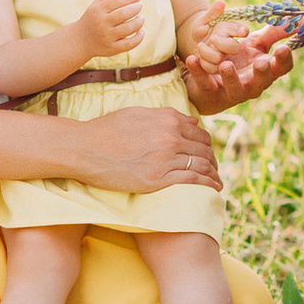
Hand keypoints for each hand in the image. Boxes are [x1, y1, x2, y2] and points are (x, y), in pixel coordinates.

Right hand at [72, 106, 220, 192]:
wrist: (85, 148)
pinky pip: (193, 180)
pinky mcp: (158, 179)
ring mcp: (166, 158)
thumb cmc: (107, 130)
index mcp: (168, 120)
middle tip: (216, 170)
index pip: (200, 133)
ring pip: (202, 165)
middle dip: (213, 160)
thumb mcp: (138, 114)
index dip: (207, 145)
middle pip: (205, 150)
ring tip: (217, 182)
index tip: (208, 154)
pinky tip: (214, 190)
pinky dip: (208, 185)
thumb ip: (167, 116)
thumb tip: (192, 122)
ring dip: (214, 174)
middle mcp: (171, 137)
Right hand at [75, 0, 145, 57]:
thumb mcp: (97, 4)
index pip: (117, 0)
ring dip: (139, 22)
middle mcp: (102, 23)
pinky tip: (141, 32)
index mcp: (98, 10)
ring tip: (141, 18)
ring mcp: (106, 37)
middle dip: (135, 8)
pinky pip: (128, 44)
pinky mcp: (111, 49)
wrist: (80, 40)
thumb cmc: (92, 18)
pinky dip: (138, 38)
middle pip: (123, 14)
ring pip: (128, 29)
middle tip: (140, 6)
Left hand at [181, 0, 254, 70]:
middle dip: (224, 44)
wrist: (192, 41)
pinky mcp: (214, 68)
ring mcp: (223, 58)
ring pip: (220, 59)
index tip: (243, 32)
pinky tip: (195, 58)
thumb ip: (213, 12)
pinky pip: (211, 69)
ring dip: (208, 53)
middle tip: (212, 38)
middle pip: (235, 48)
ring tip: (200, 46)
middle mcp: (231, 45)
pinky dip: (202, 63)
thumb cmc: (202, 28)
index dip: (242, 31)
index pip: (242, 30)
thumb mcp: (204, 19)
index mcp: (232, 31)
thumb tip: (220, 2)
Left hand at [183, 22, 295, 113]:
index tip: (284, 48)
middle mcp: (251, 84)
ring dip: (230, 77)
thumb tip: (296, 21)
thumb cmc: (239, 59)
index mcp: (265, 71)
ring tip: (226, 64)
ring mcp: (231, 90)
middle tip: (261, 62)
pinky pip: (204, 82)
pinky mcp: (209, 91)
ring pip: (234, 88)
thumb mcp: (256, 44)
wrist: (211, 81)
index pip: (281, 68)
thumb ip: (273, 33)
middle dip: (262, 73)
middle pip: (261, 82)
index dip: (284, 60)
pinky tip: (192, 59)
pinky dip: (198, 71)